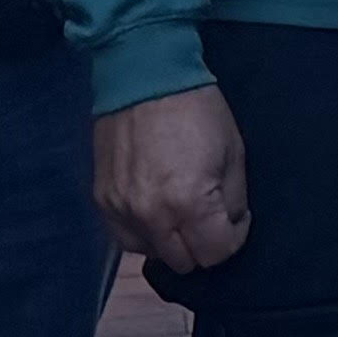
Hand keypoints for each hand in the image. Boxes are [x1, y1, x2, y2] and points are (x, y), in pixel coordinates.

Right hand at [94, 87, 252, 278]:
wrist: (144, 74)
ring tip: (181, 213)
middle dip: (204, 245)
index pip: (216, 254)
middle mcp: (152, 216)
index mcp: (189, 203)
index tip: (235, 218)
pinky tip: (156, 211)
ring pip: (153, 254)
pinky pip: (126, 238)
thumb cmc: (197, 108)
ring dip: (172, 242)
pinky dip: (144, 233)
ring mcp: (122, 210)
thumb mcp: (233, 152)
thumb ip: (232, 200)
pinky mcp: (102, 200)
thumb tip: (228, 226)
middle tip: (211, 217)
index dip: (233, 239)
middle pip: (184, 262)